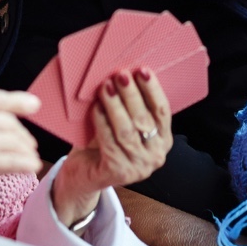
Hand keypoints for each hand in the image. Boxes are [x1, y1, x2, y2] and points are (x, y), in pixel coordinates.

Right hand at [0, 88, 41, 182]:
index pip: (0, 99)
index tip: (33, 105)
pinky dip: (25, 164)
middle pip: (11, 125)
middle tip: (28, 143)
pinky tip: (31, 167)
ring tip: (31, 157)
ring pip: (16, 144)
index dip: (20, 102)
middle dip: (22, 135)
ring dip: (26, 151)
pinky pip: (11, 163)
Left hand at [51, 69, 173, 226]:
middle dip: (132, 94)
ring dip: (115, 105)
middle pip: (144, 119)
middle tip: (120, 74)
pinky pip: (109, 142)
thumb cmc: (104, 143)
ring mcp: (138, 167)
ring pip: (126, 130)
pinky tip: (96, 107)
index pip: (162, 111)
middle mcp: (155, 156)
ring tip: (105, 87)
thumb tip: (124, 74)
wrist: (84, 176)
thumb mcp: (123, 124)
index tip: (142, 70)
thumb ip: (129, 106)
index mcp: (162, 140)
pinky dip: (102, 122)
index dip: (153, 90)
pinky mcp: (118, 173)